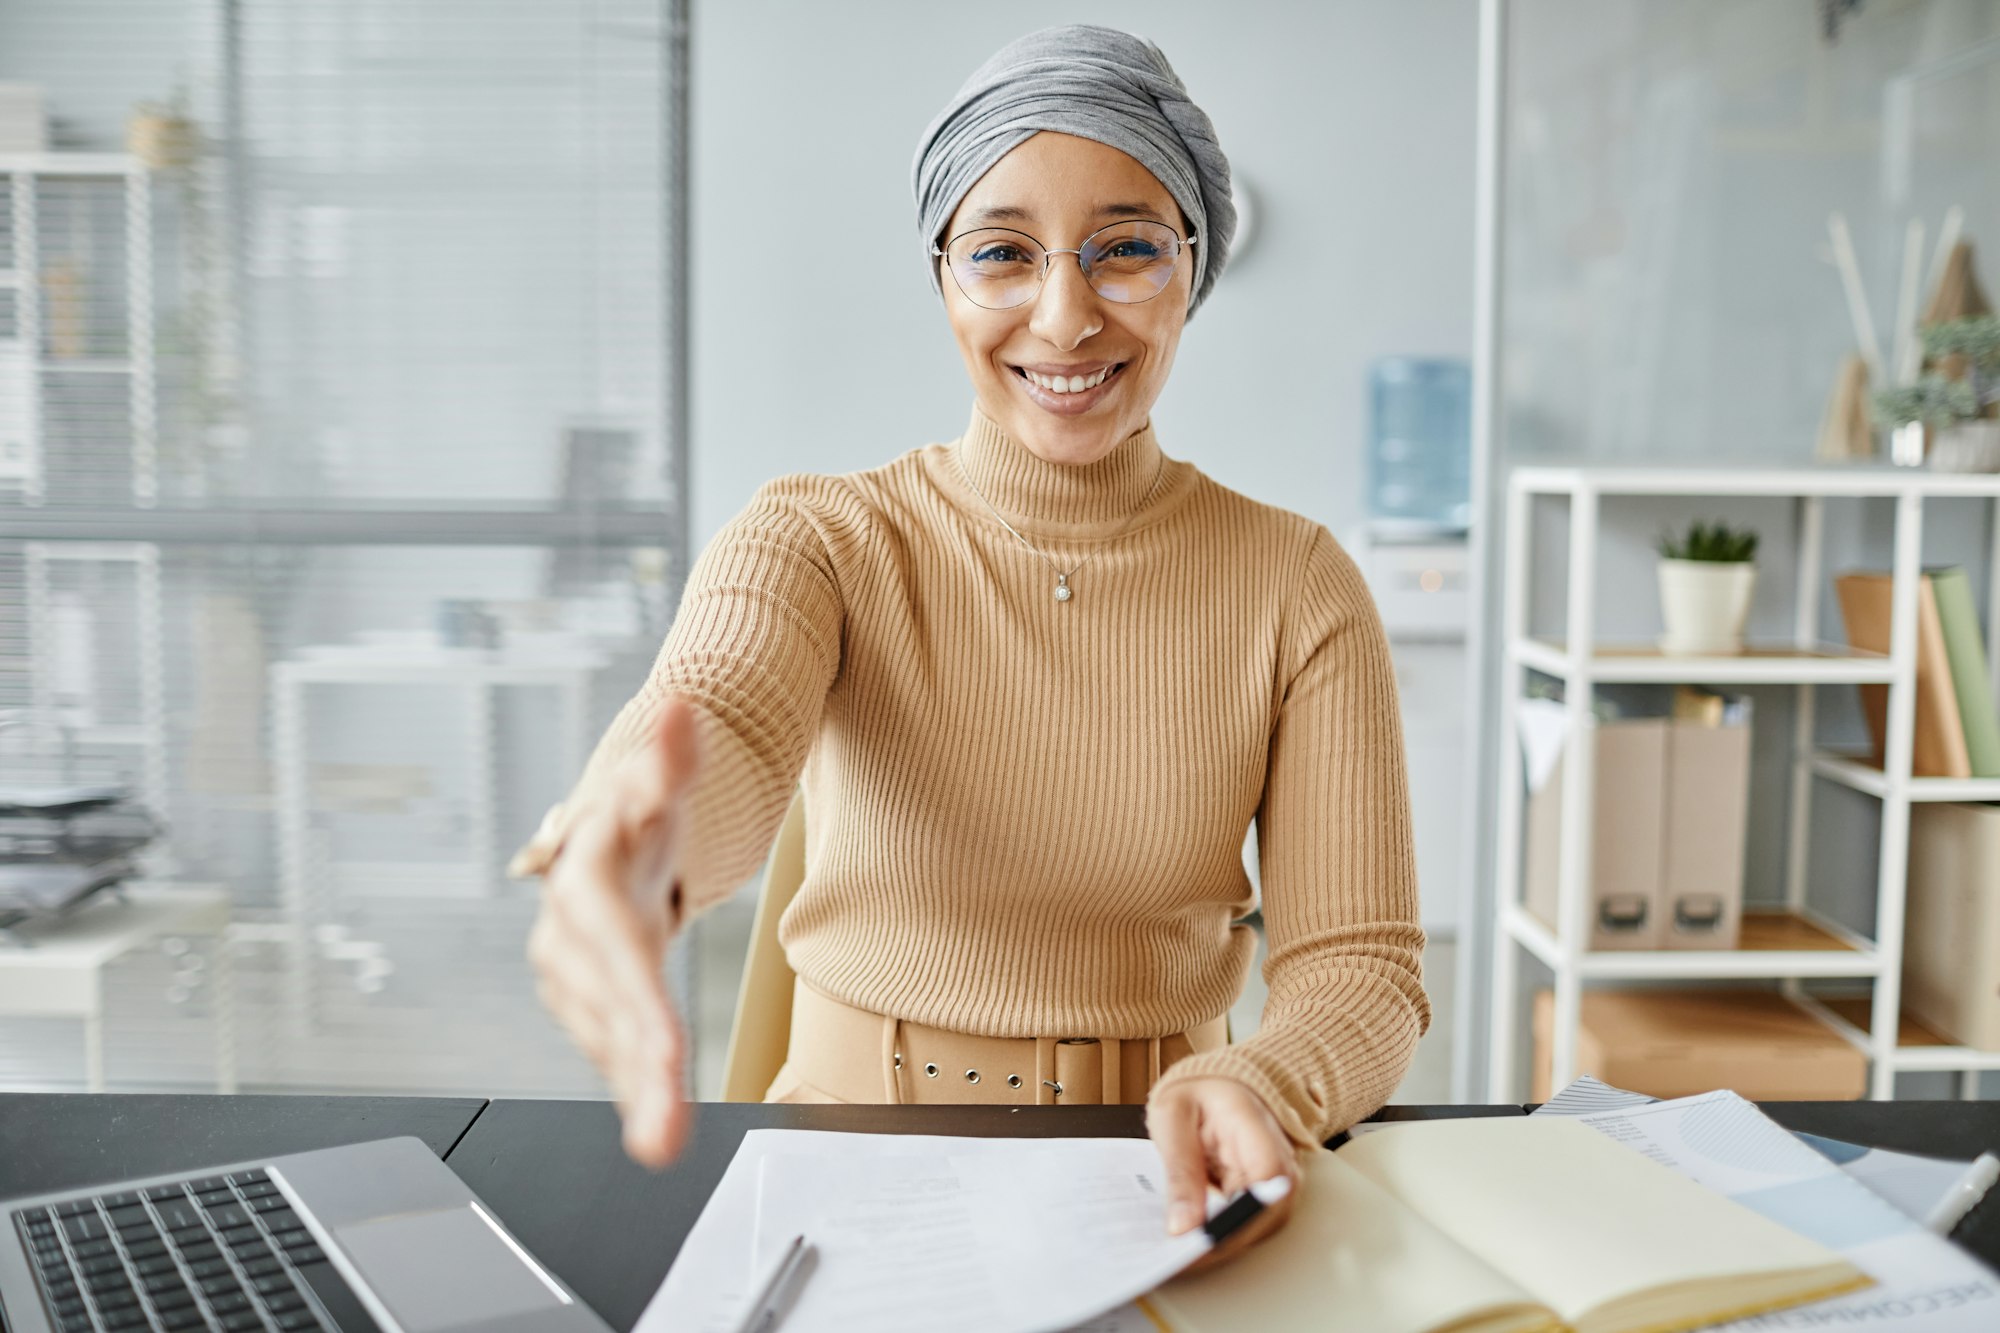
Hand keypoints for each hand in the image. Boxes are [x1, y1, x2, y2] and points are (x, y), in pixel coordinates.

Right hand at [525, 698, 701, 1167]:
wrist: (603, 839)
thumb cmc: (635, 813)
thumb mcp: (656, 781)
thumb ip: (672, 756)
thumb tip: (683, 712)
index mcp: (588, 886)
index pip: (616, 950)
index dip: (638, 1003)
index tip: (665, 1051)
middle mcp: (571, 941)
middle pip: (610, 1011)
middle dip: (636, 1071)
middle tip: (663, 1132)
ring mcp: (577, 979)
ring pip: (608, 1043)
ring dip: (634, 1095)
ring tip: (663, 1141)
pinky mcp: (593, 1006)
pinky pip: (615, 1052)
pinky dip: (636, 1092)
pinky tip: (658, 1129)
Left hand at [1146, 1076, 1301, 1272]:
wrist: (1213, 1085)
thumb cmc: (1196, 1093)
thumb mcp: (1173, 1117)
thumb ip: (1179, 1168)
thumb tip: (1183, 1226)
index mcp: (1257, 1125)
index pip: (1267, 1177)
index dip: (1239, 1216)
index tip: (1203, 1239)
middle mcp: (1278, 1157)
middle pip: (1266, 1213)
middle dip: (1223, 1242)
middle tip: (1177, 1259)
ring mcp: (1274, 1180)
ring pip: (1258, 1227)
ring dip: (1220, 1245)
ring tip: (1176, 1257)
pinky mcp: (1262, 1196)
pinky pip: (1245, 1224)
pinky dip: (1219, 1237)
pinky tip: (1188, 1246)